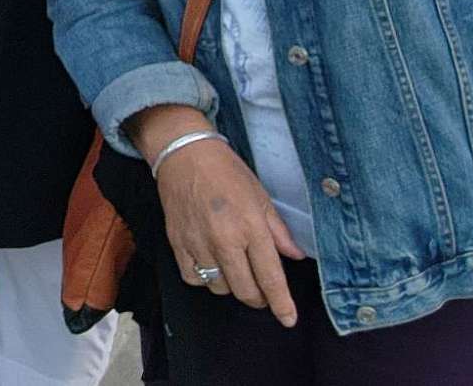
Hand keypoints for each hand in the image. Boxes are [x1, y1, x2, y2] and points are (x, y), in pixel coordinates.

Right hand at [154, 136, 303, 325]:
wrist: (183, 153)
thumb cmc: (225, 171)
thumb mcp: (261, 197)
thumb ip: (278, 231)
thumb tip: (295, 255)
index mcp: (250, 227)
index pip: (270, 277)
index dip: (281, 304)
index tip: (288, 319)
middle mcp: (224, 240)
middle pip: (245, 291)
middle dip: (259, 298)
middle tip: (262, 290)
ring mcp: (198, 243)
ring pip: (219, 288)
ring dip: (231, 286)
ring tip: (235, 269)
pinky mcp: (177, 242)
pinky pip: (193, 278)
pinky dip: (204, 278)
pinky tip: (210, 265)